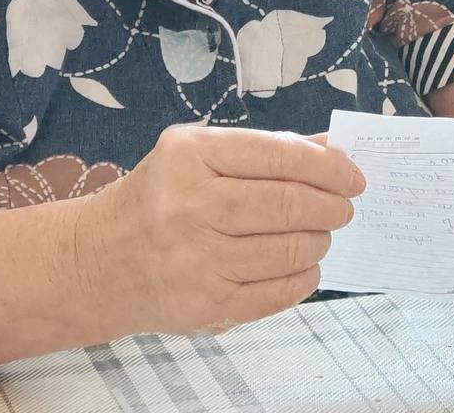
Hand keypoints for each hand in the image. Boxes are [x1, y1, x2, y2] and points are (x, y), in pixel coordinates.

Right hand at [78, 124, 363, 336]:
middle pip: (288, 204)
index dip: (328, 166)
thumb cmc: (162, 195)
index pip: (279, 155)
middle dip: (331, 205)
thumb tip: (334, 147)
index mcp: (191, 156)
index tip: (353, 176)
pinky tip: (306, 265)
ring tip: (322, 234)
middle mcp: (190, 206)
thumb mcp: (201, 152)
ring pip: (287, 249)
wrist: (99, 261)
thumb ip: (268, 148)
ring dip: (319, 241)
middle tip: (345, 208)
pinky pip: (275, 293)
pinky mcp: (204, 306)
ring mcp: (197, 260)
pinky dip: (303, 278)